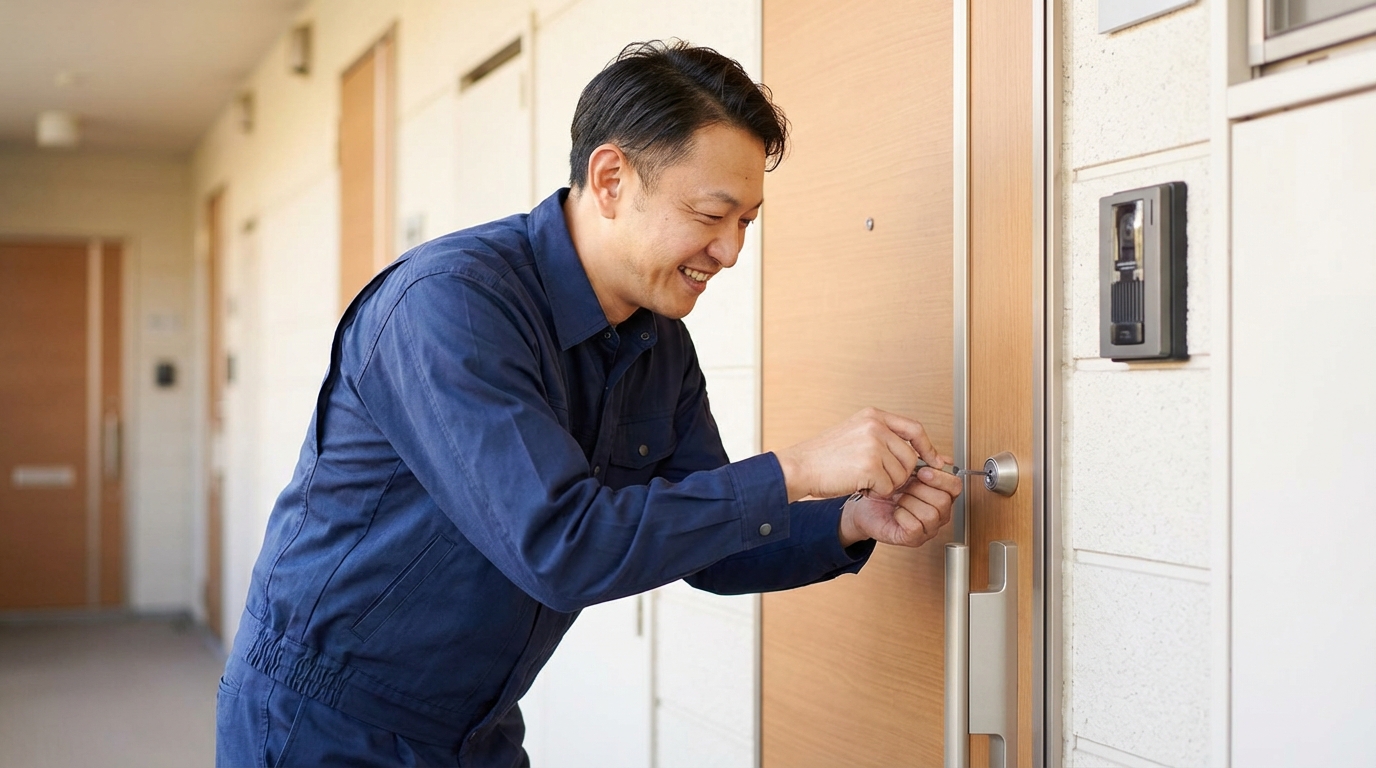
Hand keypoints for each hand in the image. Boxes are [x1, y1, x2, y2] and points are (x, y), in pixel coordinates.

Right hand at [774, 408, 940, 502]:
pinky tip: (859, 485)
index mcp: (873, 415)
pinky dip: (876, 492)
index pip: (914, 429)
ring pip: (901, 474)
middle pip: (910, 457)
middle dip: (899, 474)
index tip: (934, 461)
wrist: (799, 467)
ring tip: (863, 478)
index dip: (927, 447)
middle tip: (878, 477)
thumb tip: (921, 453)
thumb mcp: (856, 434)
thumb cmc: (824, 456)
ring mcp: (873, 445)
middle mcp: (875, 426)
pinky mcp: (869, 465)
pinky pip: (888, 487)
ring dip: (885, 484)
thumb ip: (884, 438)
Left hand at [838, 456, 961, 547]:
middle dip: (919, 490)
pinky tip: (896, 511)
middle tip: (904, 486)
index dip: (940, 478)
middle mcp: (940, 513)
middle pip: (943, 500)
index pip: (955, 486)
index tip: (923, 471)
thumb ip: (925, 462)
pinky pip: (915, 526)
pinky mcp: (914, 539)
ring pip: (930, 514)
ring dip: (909, 502)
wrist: (865, 506)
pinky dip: (902, 515)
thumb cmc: (887, 490)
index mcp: (942, 494)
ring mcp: (929, 528)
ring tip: (898, 499)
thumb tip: (941, 458)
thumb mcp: (905, 471)